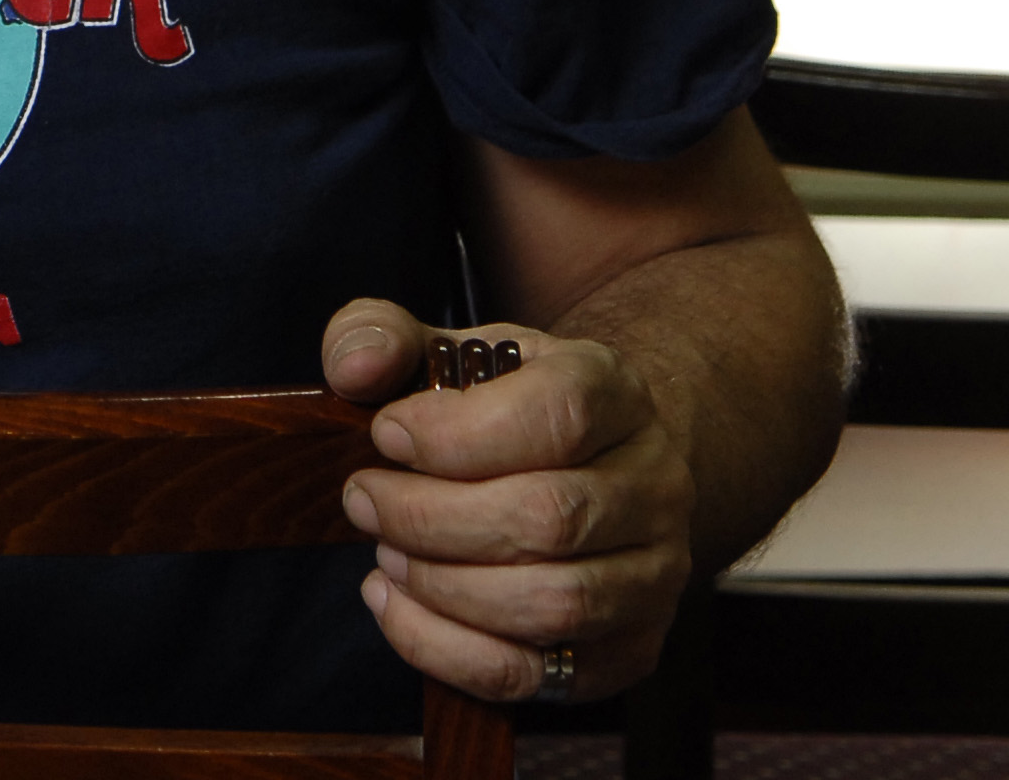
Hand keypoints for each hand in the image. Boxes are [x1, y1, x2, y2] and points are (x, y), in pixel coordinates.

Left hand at [322, 296, 695, 702]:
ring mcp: (654, 573)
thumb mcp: (439, 349)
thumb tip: (354, 369)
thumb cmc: (497, 404)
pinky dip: (446, 649)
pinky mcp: (629, 648)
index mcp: (611, 391)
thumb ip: (379, 336)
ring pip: (552, 603)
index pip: (558, 415)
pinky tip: (396, 605)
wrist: (588, 461)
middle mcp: (654, 484)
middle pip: (548, 518)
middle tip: (363, 501)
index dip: (455, 435)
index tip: (384, 435)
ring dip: (442, 586)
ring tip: (386, 554)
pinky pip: (536, 673)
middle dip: (430, 518)